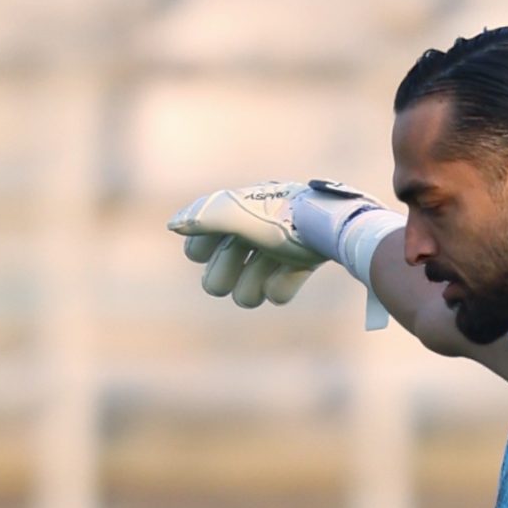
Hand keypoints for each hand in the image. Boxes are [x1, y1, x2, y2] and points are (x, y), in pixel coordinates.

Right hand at [168, 180, 398, 313]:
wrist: (335, 231)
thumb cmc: (283, 219)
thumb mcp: (239, 215)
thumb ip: (205, 218)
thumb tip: (172, 225)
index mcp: (236, 215)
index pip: (199, 244)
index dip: (200, 250)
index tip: (208, 249)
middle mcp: (254, 231)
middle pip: (219, 275)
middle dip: (225, 273)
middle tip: (238, 265)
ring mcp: (277, 251)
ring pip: (247, 289)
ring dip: (253, 286)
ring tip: (268, 274)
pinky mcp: (299, 266)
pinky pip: (277, 292)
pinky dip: (282, 287)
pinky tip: (292, 273)